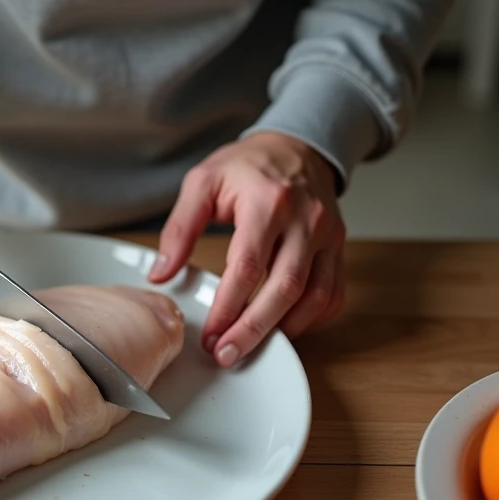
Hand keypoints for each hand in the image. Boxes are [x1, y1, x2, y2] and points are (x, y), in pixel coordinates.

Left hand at [148, 131, 345, 366]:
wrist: (297, 145)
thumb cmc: (248, 164)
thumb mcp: (203, 182)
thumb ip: (179, 229)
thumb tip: (160, 273)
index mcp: (267, 202)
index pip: (247, 265)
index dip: (228, 306)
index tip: (210, 333)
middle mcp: (304, 220)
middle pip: (284, 288)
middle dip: (253, 329)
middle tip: (227, 353)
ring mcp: (327, 235)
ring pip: (314, 296)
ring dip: (283, 329)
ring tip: (251, 345)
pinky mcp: (338, 247)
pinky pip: (333, 293)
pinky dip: (311, 318)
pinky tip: (284, 327)